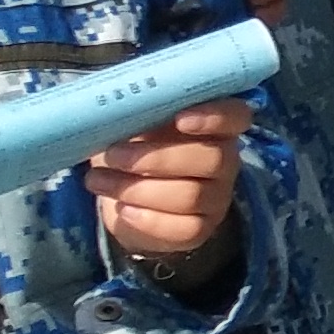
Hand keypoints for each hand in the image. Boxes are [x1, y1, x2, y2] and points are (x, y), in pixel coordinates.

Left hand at [84, 99, 250, 267]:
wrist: (124, 198)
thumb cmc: (131, 147)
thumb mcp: (133, 124)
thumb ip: (135, 111)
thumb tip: (113, 105)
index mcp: (213, 126)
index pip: (236, 116)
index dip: (215, 116)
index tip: (180, 119)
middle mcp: (225, 160)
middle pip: (211, 159)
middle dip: (155, 158)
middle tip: (112, 155)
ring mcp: (216, 196)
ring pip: (191, 195)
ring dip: (138, 188)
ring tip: (98, 181)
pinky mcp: (201, 228)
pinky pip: (184, 228)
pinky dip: (149, 219)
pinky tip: (123, 210)